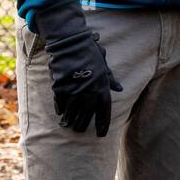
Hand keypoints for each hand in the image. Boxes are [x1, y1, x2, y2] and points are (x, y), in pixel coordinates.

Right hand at [34, 0, 123, 136]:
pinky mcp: (60, 89)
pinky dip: (61, 110)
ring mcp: (74, 92)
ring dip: (71, 120)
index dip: (103, 125)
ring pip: (72, 113)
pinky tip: (61, 114)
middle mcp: (89, 94)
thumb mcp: (104, 66)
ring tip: (69, 125)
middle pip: (86, 116)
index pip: (104, 112)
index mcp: (102, 89)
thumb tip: (120, 89)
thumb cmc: (89, 53)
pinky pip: (61, 104)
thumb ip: (110, 79)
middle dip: (83, 125)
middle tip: (80, 130)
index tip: (101, 135)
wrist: (70, 44)